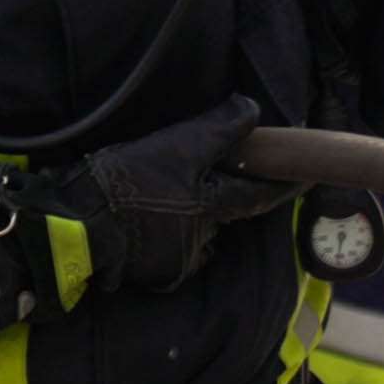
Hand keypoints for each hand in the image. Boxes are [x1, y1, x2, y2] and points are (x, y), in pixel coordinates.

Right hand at [31, 97, 296, 300]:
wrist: (75, 222)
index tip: (307, 179)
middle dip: (217, 198)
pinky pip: (173, 251)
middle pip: (224, 214)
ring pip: (197, 232)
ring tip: (157, 198)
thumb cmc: (126, 179)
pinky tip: (143, 221)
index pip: (260, 195)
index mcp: (212, 203)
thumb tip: (251, 110)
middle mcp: (204, 235)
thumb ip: (218, 129)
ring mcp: (180, 258)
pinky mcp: (158, 273)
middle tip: (194, 180)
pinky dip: (166, 236)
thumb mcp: (175, 145)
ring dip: (187, 218)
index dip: (284, 186)